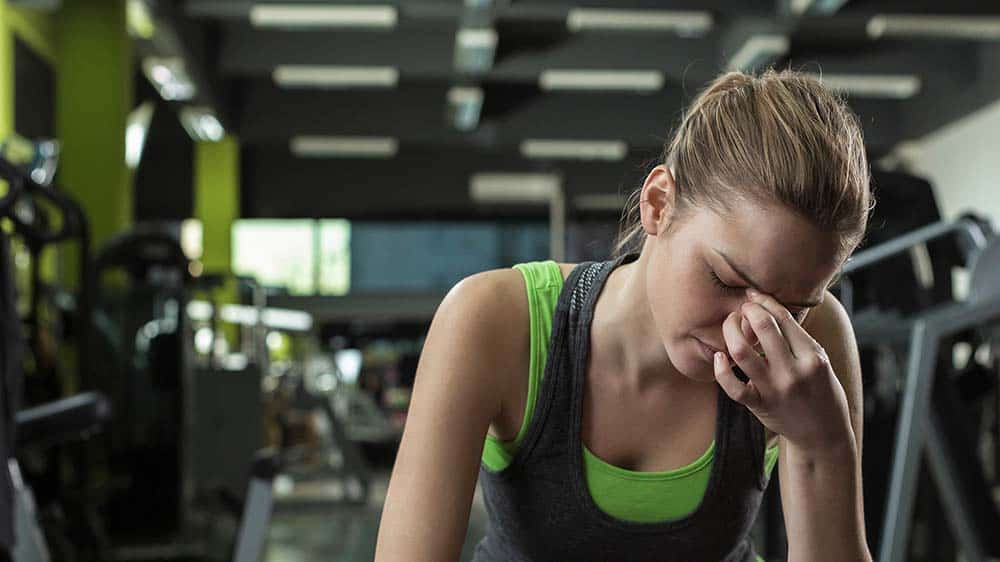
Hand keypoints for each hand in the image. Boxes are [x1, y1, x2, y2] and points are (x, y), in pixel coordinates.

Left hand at [712, 289, 852, 450]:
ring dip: (731, 332)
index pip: (784, 318)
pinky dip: (721, 370)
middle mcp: (794, 370)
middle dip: (747, 311)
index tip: (753, 295)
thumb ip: (798, 339)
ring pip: (742, 352)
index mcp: (812, 355)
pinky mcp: (760, 405)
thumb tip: (771, 307)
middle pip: (763, 327)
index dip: (764, 301)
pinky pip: (733, 386)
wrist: (824, 434)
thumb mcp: (820, 361)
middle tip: (742, 308)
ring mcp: (775, 389)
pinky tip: (718, 357)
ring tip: (730, 325)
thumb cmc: (821, 391)